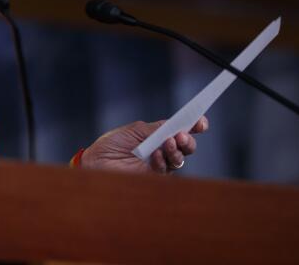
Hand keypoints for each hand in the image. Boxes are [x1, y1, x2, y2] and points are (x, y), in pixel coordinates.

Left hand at [81, 116, 208, 173]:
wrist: (96, 162)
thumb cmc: (112, 144)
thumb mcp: (135, 131)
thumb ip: (156, 129)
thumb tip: (175, 124)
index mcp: (157, 134)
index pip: (179, 129)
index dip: (193, 125)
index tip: (201, 121)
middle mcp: (162, 149)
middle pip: (185, 146)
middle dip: (188, 140)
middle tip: (182, 135)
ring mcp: (159, 164)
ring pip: (179, 158)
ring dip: (177, 150)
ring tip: (169, 143)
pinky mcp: (154, 177)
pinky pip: (166, 169)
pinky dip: (163, 160)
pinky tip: (156, 155)